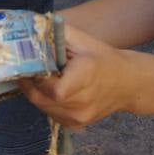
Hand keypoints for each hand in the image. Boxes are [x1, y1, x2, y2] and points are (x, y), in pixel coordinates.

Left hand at [19, 24, 135, 127]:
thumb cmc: (102, 57)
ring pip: (42, 106)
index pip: (53, 87)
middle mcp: (83, 101)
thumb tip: (29, 29)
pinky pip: (49, 113)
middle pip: (41, 97)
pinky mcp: (75, 125)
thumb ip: (54, 33)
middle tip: (27, 69)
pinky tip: (53, 89)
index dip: (36, 76)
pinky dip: (45, 101)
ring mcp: (79, 117)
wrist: (126, 83)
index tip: (29, 64)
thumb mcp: (81, 39)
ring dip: (36, 92)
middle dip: (30, 82)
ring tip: (43, 77)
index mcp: (86, 76)